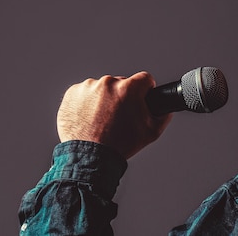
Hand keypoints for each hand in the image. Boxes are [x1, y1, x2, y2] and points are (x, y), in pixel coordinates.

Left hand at [56, 71, 172, 158]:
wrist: (90, 157)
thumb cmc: (119, 144)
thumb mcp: (151, 132)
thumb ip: (163, 115)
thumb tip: (165, 108)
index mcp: (128, 88)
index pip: (144, 79)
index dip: (146, 90)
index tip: (142, 97)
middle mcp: (107, 83)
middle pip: (121, 84)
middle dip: (122, 96)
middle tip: (119, 115)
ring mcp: (88, 87)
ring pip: (101, 88)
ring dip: (104, 99)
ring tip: (102, 119)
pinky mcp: (72, 94)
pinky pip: (84, 93)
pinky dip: (87, 103)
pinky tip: (90, 118)